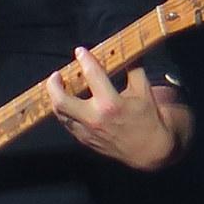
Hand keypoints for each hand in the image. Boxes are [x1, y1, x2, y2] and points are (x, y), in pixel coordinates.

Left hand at [46, 47, 176, 170]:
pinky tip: (68, 103)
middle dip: (53, 85)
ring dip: (56, 98)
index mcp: (111, 104)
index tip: (80, 51)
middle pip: (61, 101)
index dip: (85, 59)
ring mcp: (87, 131)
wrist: (150, 152)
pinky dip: (65, 111)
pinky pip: (67, 123)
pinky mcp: (85, 140)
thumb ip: (134, 70)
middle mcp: (95, 118)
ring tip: (58, 87)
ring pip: (60, 113)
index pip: (92, 75)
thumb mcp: (145, 92)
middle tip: (56, 75)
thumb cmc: (149, 120)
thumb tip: (128, 52)